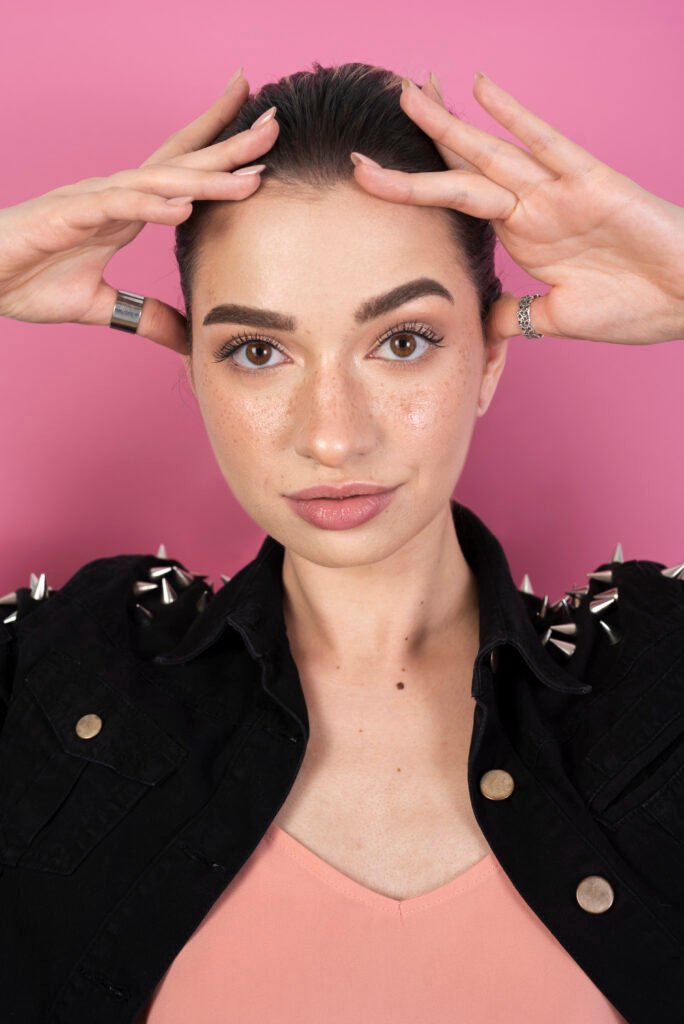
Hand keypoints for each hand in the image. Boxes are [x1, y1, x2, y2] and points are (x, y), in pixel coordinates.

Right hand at [0, 70, 278, 353]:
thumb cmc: (27, 279)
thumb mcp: (101, 307)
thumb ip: (146, 317)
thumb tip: (187, 339)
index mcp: (128, 209)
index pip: (183, 171)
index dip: (221, 149)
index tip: (263, 135)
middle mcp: (116, 195)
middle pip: (183, 163)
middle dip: (230, 144)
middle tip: (276, 123)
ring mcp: (93, 201)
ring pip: (159, 181)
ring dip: (205, 177)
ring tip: (250, 172)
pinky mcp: (66, 215)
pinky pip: (115, 206)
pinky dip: (149, 205)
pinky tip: (182, 206)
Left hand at [350, 72, 683, 345]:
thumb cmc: (634, 305)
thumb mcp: (555, 319)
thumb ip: (513, 316)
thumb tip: (477, 321)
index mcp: (523, 237)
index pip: (459, 204)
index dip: (416, 188)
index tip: (372, 177)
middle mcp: (533, 207)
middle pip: (466, 168)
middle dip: (425, 142)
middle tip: (388, 108)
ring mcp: (558, 192)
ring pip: (491, 152)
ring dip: (450, 126)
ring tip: (411, 94)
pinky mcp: (590, 183)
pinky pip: (546, 144)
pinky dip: (514, 116)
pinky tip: (481, 90)